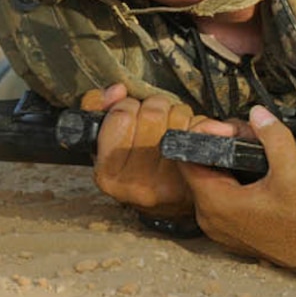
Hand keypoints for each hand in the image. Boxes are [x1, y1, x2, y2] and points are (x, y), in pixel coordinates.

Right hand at [82, 83, 203, 219]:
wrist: (166, 206)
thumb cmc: (133, 167)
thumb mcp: (104, 143)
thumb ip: (98, 109)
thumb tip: (116, 91)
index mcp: (108, 174)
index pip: (121, 116)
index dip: (127, 105)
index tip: (130, 111)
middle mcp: (135, 182)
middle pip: (152, 113)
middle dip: (154, 105)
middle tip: (154, 116)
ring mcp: (167, 181)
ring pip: (177, 116)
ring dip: (175, 112)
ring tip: (169, 126)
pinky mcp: (194, 175)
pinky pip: (198, 128)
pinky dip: (195, 123)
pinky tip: (186, 135)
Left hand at [180, 107, 295, 283]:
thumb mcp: (292, 172)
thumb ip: (274, 138)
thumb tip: (258, 114)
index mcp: (216, 204)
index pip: (188, 161)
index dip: (205, 138)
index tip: (231, 130)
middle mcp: (210, 219)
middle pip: (200, 169)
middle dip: (221, 147)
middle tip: (249, 136)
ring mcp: (219, 228)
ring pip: (211, 182)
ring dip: (228, 163)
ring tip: (257, 154)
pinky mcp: (231, 231)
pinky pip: (221, 198)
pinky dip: (234, 181)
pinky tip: (258, 175)